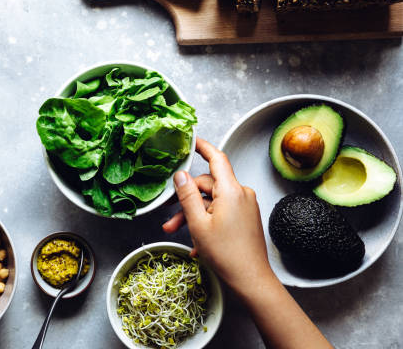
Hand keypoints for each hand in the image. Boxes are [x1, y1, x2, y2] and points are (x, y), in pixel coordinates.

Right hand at [163, 138, 273, 293]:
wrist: (251, 280)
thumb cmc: (226, 254)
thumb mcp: (198, 223)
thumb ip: (187, 195)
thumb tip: (180, 175)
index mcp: (231, 191)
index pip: (216, 158)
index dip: (203, 147)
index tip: (192, 140)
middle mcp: (241, 194)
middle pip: (208, 186)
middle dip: (187, 200)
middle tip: (170, 216)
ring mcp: (245, 207)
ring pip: (212, 202)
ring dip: (194, 215)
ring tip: (177, 232)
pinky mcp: (245, 218)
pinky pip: (222, 213)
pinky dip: (207, 223)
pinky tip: (197, 243)